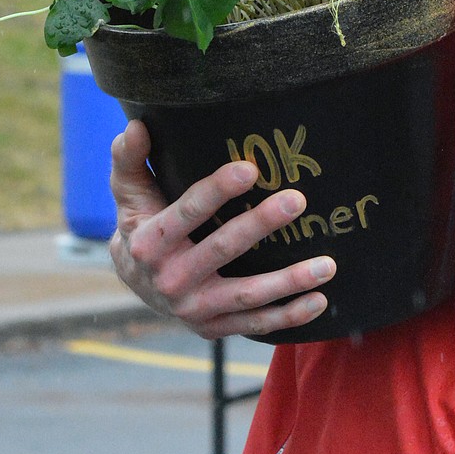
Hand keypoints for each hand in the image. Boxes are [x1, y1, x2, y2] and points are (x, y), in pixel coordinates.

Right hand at [109, 119, 334, 340]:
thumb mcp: (127, 191)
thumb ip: (129, 158)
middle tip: (298, 200)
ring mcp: (193, 308)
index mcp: (150, 242)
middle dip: (261, 224)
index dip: (217, 191)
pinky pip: (255, 324)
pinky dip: (289, 316)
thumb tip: (137, 125)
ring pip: (247, 295)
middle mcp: (170, 279)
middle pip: (222, 249)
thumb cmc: (140, 222)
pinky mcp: (212, 327)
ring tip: (327, 264)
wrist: (134, 281)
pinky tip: (319, 300)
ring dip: (289, 281)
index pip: (187, 212)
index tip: (251, 169)